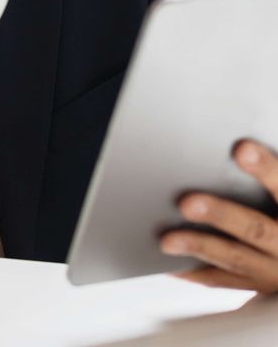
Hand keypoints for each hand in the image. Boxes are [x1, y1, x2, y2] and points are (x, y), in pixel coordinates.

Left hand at [161, 140, 277, 292]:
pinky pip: (221, 281)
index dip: (266, 169)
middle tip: (186, 204)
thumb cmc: (277, 212)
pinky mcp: (255, 286)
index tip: (242, 149)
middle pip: (254, 228)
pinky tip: (169, 263)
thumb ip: (268, 180)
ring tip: (167, 241)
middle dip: (220, 215)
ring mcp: (271, 271)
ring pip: (235, 259)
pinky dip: (193, 272)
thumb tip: (236, 146)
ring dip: (199, 248)